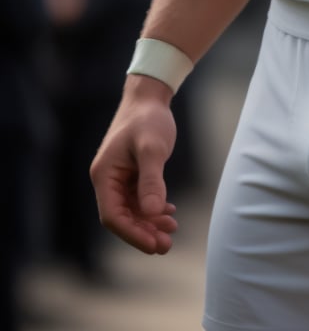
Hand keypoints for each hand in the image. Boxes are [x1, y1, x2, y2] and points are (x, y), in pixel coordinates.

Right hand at [90, 77, 178, 254]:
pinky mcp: (130, 174)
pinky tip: (169, 213)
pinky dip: (153, 209)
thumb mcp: (152, 148)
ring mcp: (119, 178)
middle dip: (143, 233)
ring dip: (149, 223)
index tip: (154, 245)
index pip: (112, 216)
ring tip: (172, 230)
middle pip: (121, 217)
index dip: (132, 234)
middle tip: (167, 245)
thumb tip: (151, 213)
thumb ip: (152, 180)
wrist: (149, 96)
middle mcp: (108, 179)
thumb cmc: (148, 118)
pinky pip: (138, 200)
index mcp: (104, 175)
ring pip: (131, 211)